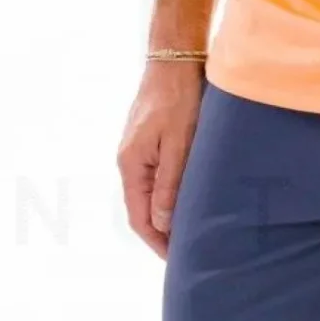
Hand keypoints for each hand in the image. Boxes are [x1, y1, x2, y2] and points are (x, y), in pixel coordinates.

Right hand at [117, 58, 205, 257]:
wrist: (174, 59)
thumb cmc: (179, 97)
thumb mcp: (179, 142)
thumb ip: (170, 183)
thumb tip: (163, 222)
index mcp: (130, 164)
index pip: (139, 216)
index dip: (157, 242)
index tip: (178, 261)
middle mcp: (129, 161)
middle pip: (142, 209)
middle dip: (162, 234)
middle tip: (188, 254)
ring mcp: (138, 151)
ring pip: (149, 194)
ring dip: (167, 215)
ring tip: (190, 234)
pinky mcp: (149, 142)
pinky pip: (155, 178)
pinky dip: (169, 196)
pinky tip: (187, 201)